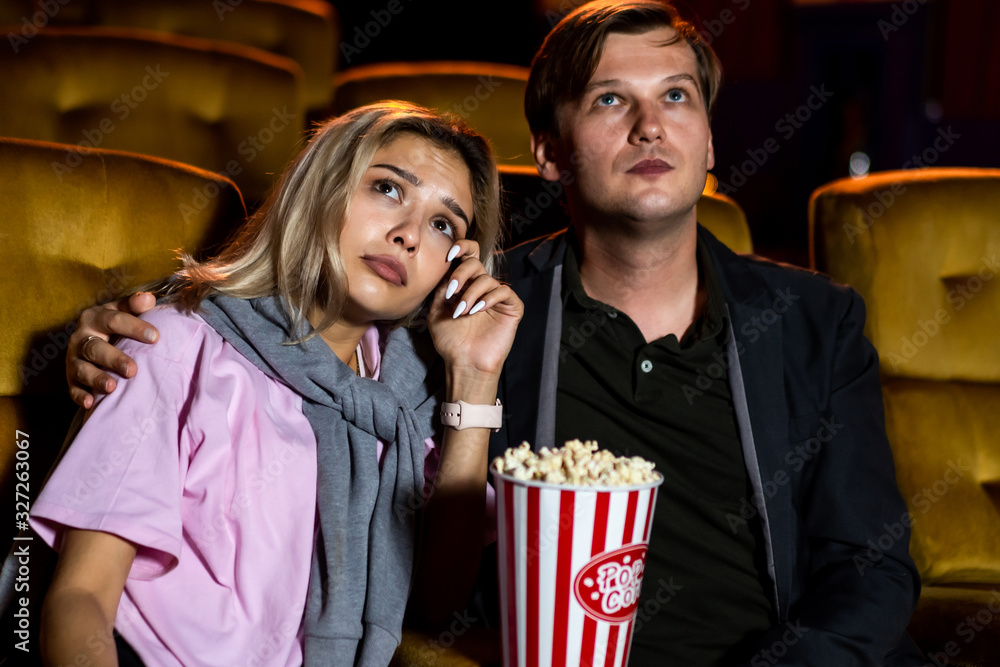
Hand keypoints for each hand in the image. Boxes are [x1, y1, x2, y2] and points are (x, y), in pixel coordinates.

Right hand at [67, 292, 158, 408]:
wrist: (92, 338)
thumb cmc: (114, 325)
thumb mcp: (122, 311)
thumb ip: (135, 305)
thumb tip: (149, 298)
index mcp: (94, 317)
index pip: (113, 320)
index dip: (134, 328)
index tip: (155, 337)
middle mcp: (80, 337)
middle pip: (95, 348)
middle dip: (113, 359)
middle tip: (132, 370)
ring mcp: (74, 358)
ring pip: (82, 369)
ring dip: (96, 378)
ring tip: (111, 387)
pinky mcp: (70, 378)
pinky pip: (72, 388)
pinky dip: (80, 396)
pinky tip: (91, 403)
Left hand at [427, 240, 522, 385]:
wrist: (464, 363)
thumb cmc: (450, 341)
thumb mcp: (437, 311)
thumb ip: (441, 288)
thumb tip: (446, 268)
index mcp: (464, 285)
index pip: (467, 257)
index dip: (461, 248)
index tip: (449, 254)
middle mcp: (481, 288)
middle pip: (476, 263)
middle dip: (461, 274)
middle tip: (451, 293)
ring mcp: (497, 298)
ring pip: (487, 279)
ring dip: (471, 294)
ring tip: (462, 312)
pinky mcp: (511, 307)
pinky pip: (503, 291)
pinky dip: (489, 298)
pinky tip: (477, 310)